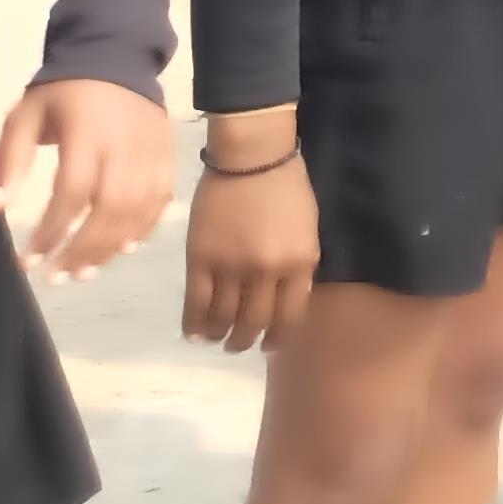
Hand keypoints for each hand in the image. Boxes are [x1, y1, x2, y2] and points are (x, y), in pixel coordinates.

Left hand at [0, 78, 171, 278]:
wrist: (118, 57)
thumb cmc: (64, 91)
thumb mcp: (26, 114)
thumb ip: (11, 159)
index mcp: (88, 135)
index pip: (72, 193)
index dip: (51, 231)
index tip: (29, 258)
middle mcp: (125, 147)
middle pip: (110, 210)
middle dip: (83, 249)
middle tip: (57, 277)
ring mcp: (152, 153)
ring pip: (138, 211)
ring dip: (111, 247)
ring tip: (84, 272)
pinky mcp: (168, 156)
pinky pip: (161, 202)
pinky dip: (145, 229)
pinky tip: (125, 248)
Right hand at [181, 118, 318, 350]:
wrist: (253, 157)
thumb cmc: (287, 188)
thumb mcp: (309, 229)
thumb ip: (300, 265)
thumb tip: (290, 298)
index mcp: (300, 263)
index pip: (291, 314)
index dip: (279, 336)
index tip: (271, 346)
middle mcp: (266, 271)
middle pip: (255, 321)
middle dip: (247, 340)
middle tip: (240, 346)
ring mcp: (231, 266)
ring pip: (223, 316)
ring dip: (220, 335)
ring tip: (218, 339)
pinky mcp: (200, 258)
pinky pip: (195, 302)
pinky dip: (193, 322)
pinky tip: (194, 332)